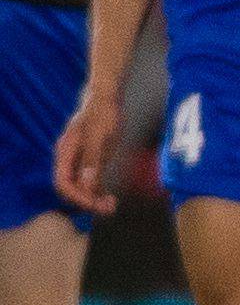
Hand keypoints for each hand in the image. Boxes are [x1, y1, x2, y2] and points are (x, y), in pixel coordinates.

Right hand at [52, 87, 123, 215]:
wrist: (105, 97)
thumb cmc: (102, 113)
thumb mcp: (99, 136)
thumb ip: (92, 160)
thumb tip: (86, 185)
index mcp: (65, 152)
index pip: (63, 183)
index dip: (78, 197)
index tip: (96, 204)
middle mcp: (68, 158)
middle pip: (70, 187)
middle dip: (87, 200)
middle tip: (109, 207)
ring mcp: (77, 158)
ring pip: (79, 185)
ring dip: (93, 197)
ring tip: (111, 204)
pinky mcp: (88, 157)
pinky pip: (88, 179)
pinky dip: (96, 189)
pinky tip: (108, 194)